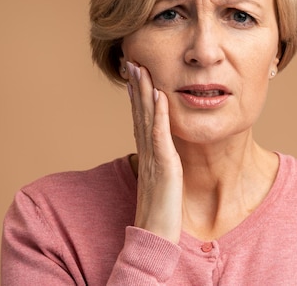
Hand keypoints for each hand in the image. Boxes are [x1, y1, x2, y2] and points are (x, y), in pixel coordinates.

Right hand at [126, 61, 182, 243]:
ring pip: (145, 118)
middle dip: (136, 86)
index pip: (140, 118)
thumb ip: (159, 164)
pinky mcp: (163, 165)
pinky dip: (158, 113)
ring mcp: (153, 157)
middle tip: (132, 61)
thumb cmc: (160, 212)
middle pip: (139, 112)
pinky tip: (159, 94)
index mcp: (147, 154)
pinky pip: (160, 134)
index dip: (136, 95)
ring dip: (143, 92)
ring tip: (140, 68)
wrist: (154, 235)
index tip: (134, 75)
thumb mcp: (159, 182)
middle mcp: (146, 151)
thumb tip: (160, 154)